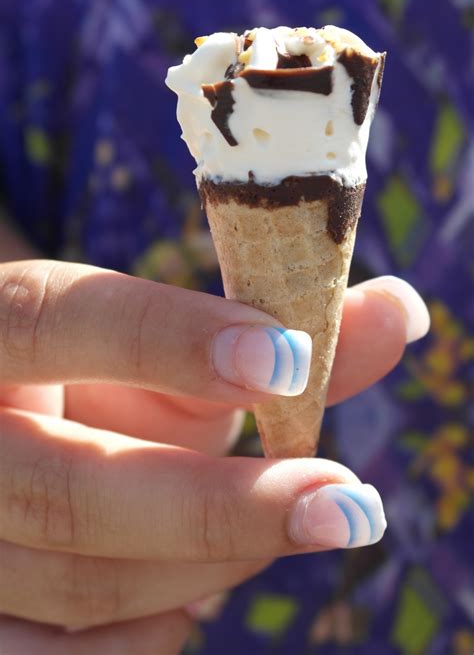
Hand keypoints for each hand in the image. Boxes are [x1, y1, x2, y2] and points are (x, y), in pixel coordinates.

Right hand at [0, 260, 428, 652]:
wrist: (20, 430)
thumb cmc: (107, 383)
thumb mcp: (170, 354)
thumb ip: (269, 337)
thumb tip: (396, 311)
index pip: (53, 321)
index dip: (166, 341)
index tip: (288, 358)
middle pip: (67, 488)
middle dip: (217, 507)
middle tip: (344, 505)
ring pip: (80, 584)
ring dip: (205, 566)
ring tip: (283, 525)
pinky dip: (145, 637)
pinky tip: (189, 597)